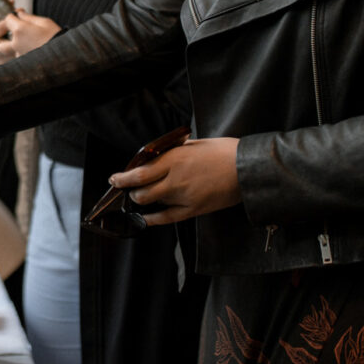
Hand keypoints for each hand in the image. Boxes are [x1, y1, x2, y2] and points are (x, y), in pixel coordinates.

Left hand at [3, 9, 59, 57]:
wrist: (65, 54)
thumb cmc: (56, 36)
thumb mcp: (44, 22)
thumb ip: (28, 17)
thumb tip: (19, 14)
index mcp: (19, 30)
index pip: (7, 20)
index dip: (13, 17)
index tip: (19, 17)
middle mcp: (16, 43)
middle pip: (2, 41)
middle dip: (7, 37)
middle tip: (18, 33)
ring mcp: (20, 54)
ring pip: (11, 51)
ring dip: (16, 46)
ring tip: (31, 42)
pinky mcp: (25, 62)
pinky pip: (20, 56)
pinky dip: (24, 53)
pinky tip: (35, 49)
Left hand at [109, 137, 240, 224]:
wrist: (248, 168)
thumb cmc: (221, 151)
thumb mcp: (190, 145)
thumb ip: (170, 153)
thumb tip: (151, 159)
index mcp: (174, 159)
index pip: (139, 174)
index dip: (122, 179)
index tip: (114, 179)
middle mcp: (176, 179)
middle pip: (142, 193)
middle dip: (132, 192)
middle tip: (129, 189)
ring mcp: (185, 197)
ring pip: (153, 204)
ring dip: (143, 201)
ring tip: (140, 197)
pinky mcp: (195, 209)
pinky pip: (167, 218)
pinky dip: (152, 219)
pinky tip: (144, 218)